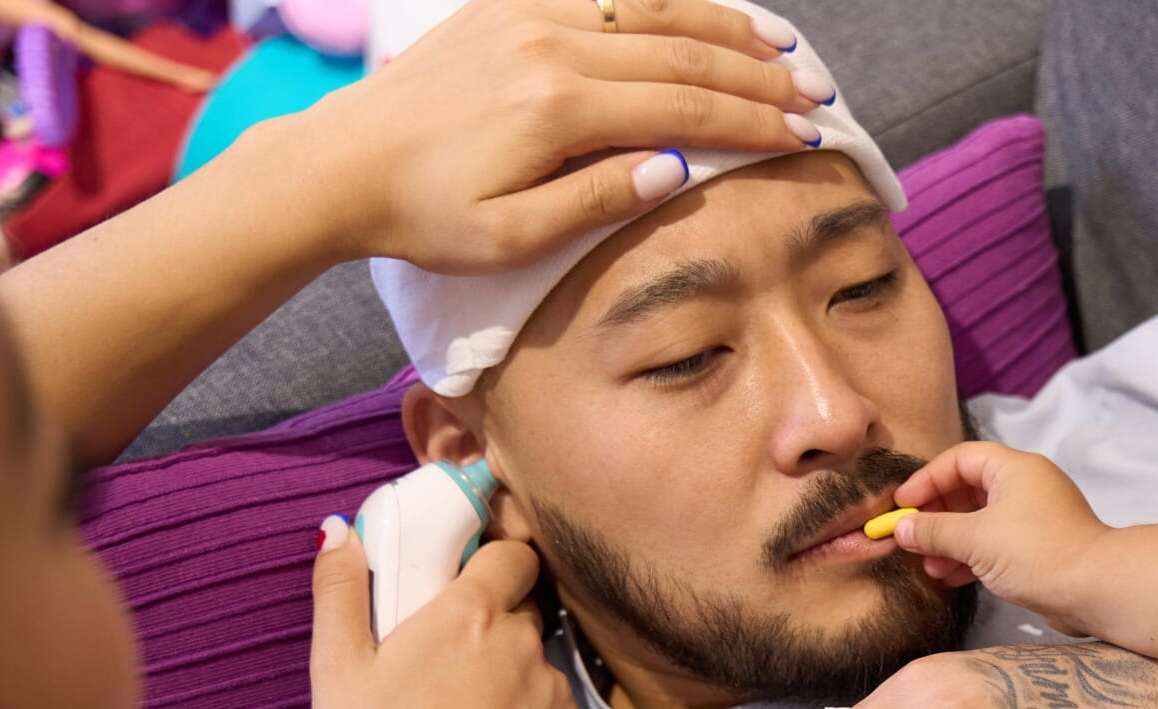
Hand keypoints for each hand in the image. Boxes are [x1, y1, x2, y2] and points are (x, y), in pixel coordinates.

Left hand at [305, 0, 821, 272]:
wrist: (340, 165)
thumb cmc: (425, 217)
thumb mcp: (512, 237)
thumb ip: (598, 201)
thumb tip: (676, 166)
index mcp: (556, 109)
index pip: (686, 106)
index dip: (756, 121)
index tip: (808, 136)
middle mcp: (548, 45)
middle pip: (682, 52)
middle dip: (759, 76)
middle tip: (816, 98)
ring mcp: (527, 15)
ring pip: (651, 10)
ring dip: (725, 29)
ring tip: (781, 52)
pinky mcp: (509, 5)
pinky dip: (667, 5)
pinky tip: (705, 19)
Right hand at [309, 521, 586, 708]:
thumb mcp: (337, 669)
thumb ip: (339, 592)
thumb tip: (339, 531)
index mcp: (471, 612)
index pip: (511, 553)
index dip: (493, 556)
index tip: (465, 573)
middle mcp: (524, 642)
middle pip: (522, 607)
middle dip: (492, 617)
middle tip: (444, 651)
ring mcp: (553, 690)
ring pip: (535, 661)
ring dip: (508, 671)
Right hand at [888, 444, 1111, 632]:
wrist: (1094, 589)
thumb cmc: (1037, 553)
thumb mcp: (976, 539)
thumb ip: (934, 531)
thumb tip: (901, 528)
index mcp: (1014, 469)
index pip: (960, 459)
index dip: (927, 479)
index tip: (902, 505)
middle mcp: (1025, 487)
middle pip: (968, 490)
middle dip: (936, 515)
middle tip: (909, 536)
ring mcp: (1032, 519)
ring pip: (980, 521)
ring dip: (949, 540)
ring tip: (925, 564)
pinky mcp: (1037, 548)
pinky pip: (994, 544)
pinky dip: (969, 556)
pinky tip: (947, 576)